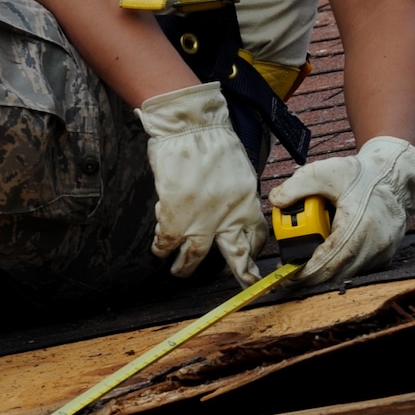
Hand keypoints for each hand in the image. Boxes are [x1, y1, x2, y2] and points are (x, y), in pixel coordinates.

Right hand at [137, 84, 266, 285]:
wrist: (188, 130)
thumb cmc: (211, 141)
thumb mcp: (238, 170)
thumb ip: (237, 194)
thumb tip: (230, 207)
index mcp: (246, 203)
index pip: (256, 233)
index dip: (253, 246)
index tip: (251, 253)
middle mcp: (226, 218)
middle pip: (235, 255)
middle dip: (241, 273)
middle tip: (245, 284)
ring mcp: (198, 222)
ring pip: (193, 257)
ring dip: (185, 267)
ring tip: (180, 271)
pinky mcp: (173, 220)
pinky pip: (166, 244)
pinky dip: (161, 248)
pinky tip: (159, 250)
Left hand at [270, 136, 414, 285]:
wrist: (394, 177)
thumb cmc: (362, 175)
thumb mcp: (326, 171)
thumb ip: (297, 185)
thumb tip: (275, 201)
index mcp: (360, 224)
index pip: (329, 260)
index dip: (306, 273)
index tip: (286, 277)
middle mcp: (375, 243)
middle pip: (336, 274)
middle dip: (310, 277)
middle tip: (289, 274)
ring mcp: (382, 252)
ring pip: (346, 274)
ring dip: (324, 272)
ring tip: (305, 261)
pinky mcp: (384, 256)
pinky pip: (356, 269)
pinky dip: (340, 266)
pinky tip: (328, 254)